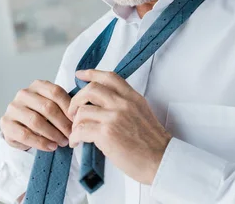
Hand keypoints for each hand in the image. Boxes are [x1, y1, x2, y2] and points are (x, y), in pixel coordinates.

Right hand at [0, 80, 72, 151]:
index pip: (56, 92)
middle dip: (63, 123)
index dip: (69, 107)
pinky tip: (51, 147)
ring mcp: (13, 108)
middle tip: (72, 135)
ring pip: (36, 121)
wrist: (19, 128)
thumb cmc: (40, 116)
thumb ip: (63, 107)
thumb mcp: (51, 106)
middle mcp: (23, 93)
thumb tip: (78, 117)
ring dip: (53, 134)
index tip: (77, 121)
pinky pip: (25, 135)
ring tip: (62, 142)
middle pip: (47, 107)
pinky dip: (41, 142)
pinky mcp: (6, 124)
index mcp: (37, 85)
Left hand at [67, 70, 171, 184]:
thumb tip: (103, 105)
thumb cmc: (152, 143)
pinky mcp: (107, 134)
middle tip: (73, 111)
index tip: (79, 75)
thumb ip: (125, 105)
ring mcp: (114, 117)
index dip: (91, 73)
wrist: (162, 161)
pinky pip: (81, 130)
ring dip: (75, 123)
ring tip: (76, 132)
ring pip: (82, 111)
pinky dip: (74, 136)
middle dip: (76, 99)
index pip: (109, 77)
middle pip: (91, 90)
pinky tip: (76, 142)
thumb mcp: (142, 113)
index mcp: (132, 98)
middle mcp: (123, 104)